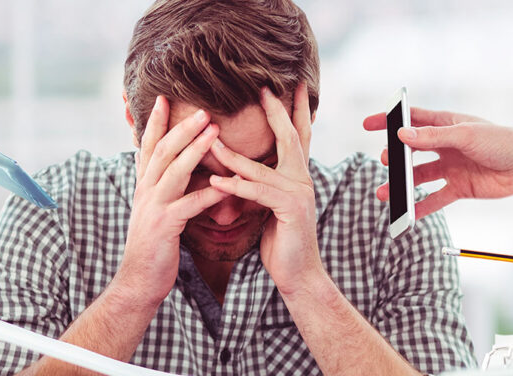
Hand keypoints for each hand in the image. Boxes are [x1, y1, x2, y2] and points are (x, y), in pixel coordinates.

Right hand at [115, 96, 227, 304]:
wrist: (138, 280)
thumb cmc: (153, 245)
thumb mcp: (152, 210)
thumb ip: (159, 187)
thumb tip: (165, 167)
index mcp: (143, 186)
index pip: (148, 146)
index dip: (155, 122)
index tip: (164, 98)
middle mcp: (145, 191)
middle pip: (163, 151)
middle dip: (181, 127)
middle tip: (203, 108)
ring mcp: (153, 207)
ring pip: (174, 171)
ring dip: (195, 149)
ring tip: (215, 131)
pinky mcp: (165, 226)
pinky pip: (190, 205)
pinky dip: (210, 193)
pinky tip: (229, 184)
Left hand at [208, 84, 323, 292]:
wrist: (298, 274)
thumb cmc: (281, 240)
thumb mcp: (269, 206)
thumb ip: (262, 184)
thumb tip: (242, 168)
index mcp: (297, 176)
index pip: (297, 136)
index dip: (293, 110)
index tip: (290, 85)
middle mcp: (302, 179)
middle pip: (290, 137)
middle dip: (276, 111)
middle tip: (263, 87)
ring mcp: (299, 193)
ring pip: (261, 167)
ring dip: (232, 155)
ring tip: (210, 140)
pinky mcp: (289, 210)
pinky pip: (257, 193)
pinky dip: (235, 187)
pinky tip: (215, 182)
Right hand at [362, 108, 512, 218]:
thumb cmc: (503, 142)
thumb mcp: (466, 135)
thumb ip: (433, 137)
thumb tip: (402, 135)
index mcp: (447, 124)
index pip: (411, 120)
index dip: (389, 121)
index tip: (368, 124)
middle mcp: (446, 145)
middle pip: (411, 151)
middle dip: (394, 157)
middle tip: (384, 162)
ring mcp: (451, 167)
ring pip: (419, 177)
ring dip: (402, 185)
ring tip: (384, 193)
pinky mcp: (459, 188)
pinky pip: (435, 199)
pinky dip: (420, 207)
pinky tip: (407, 214)